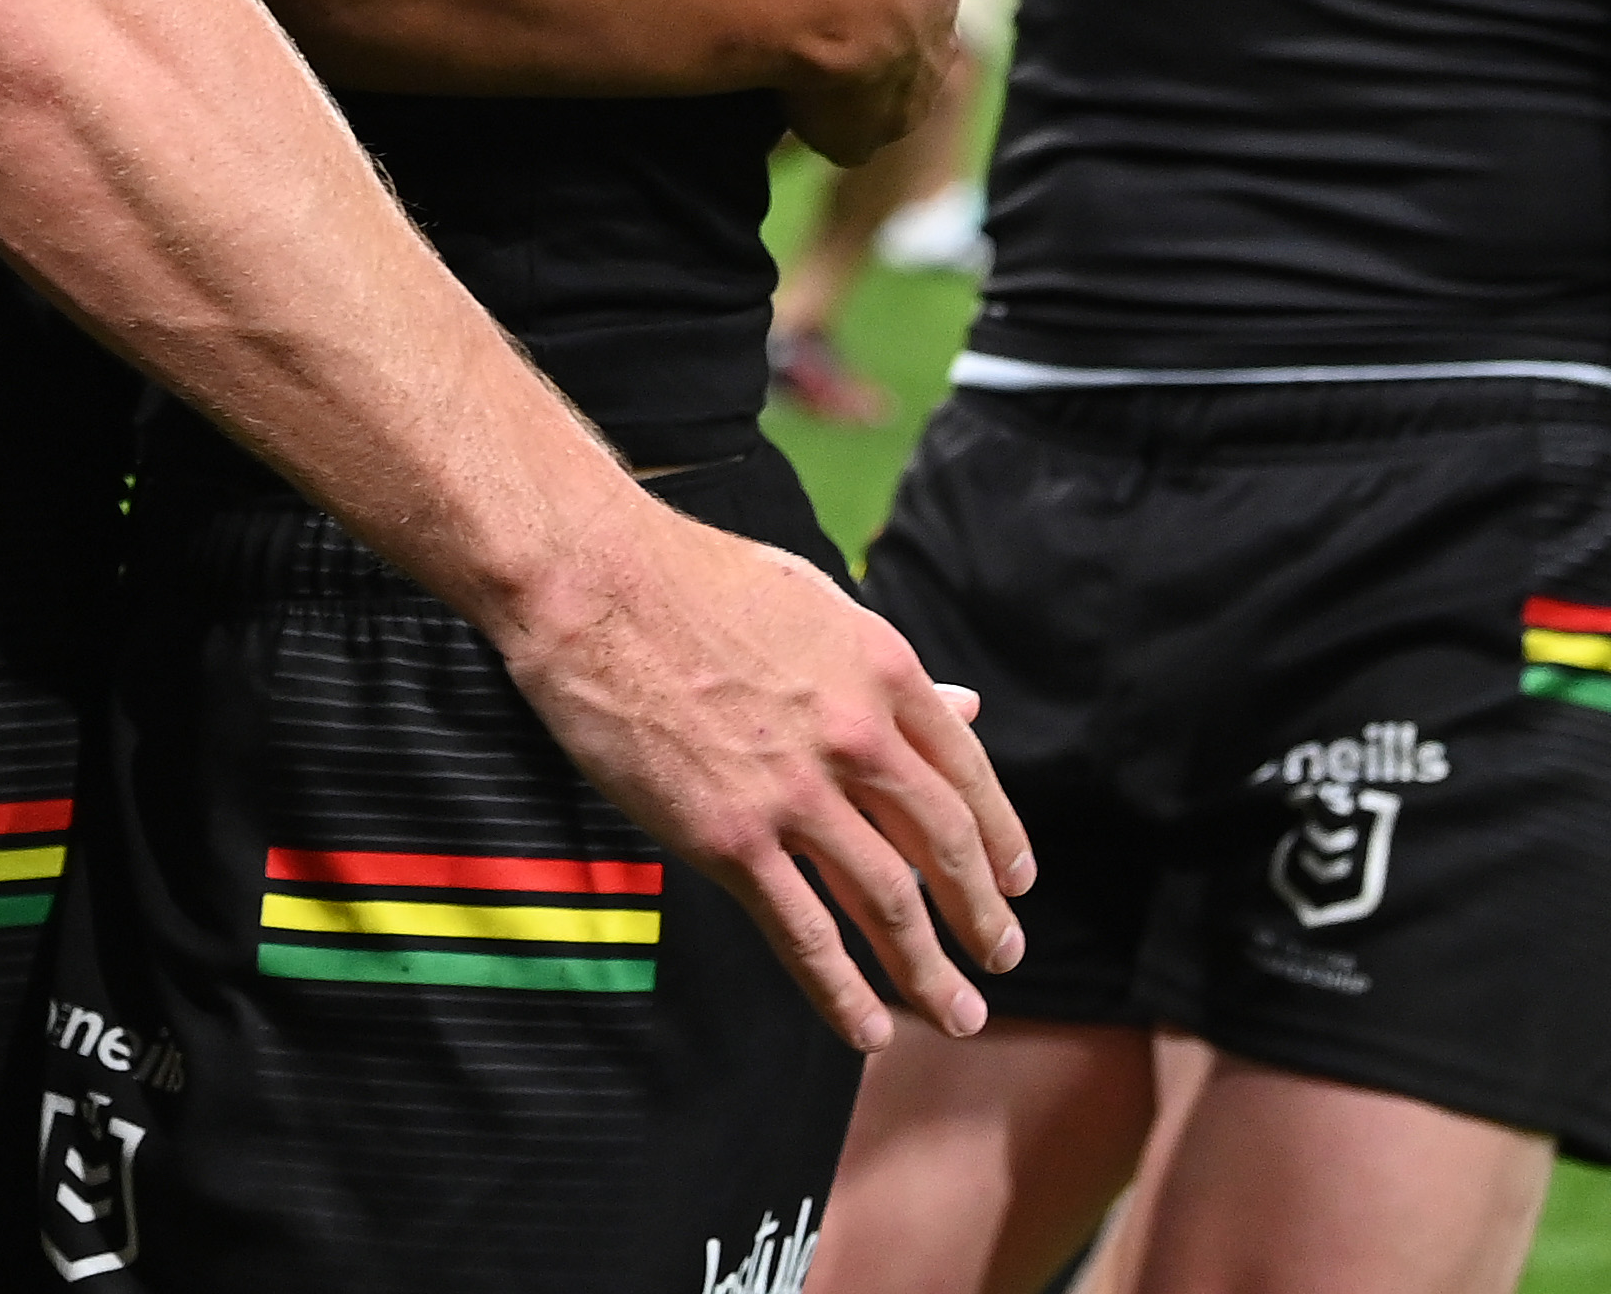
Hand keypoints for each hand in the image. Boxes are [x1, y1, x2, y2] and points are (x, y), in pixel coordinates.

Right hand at [497, 501, 1030, 1050]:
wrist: (595, 585)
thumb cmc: (694, 580)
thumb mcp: (815, 603)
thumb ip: (888, 672)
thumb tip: (967, 706)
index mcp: (883, 670)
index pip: (968, 773)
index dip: (1001, 838)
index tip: (1016, 882)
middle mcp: (856, 735)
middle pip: (944, 845)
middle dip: (983, 915)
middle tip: (1003, 958)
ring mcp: (795, 792)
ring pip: (888, 902)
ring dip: (930, 970)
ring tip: (957, 1014)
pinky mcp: (730, 838)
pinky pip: (804, 934)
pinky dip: (842, 992)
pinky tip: (867, 1029)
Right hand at [785, 0, 963, 164]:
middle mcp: (939, 42)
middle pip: (909, 39)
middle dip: (877, 29)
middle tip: (823, 12)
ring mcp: (906, 98)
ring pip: (878, 90)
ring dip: (847, 77)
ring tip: (799, 57)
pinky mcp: (863, 138)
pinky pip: (839, 133)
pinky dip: (816, 119)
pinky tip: (785, 94)